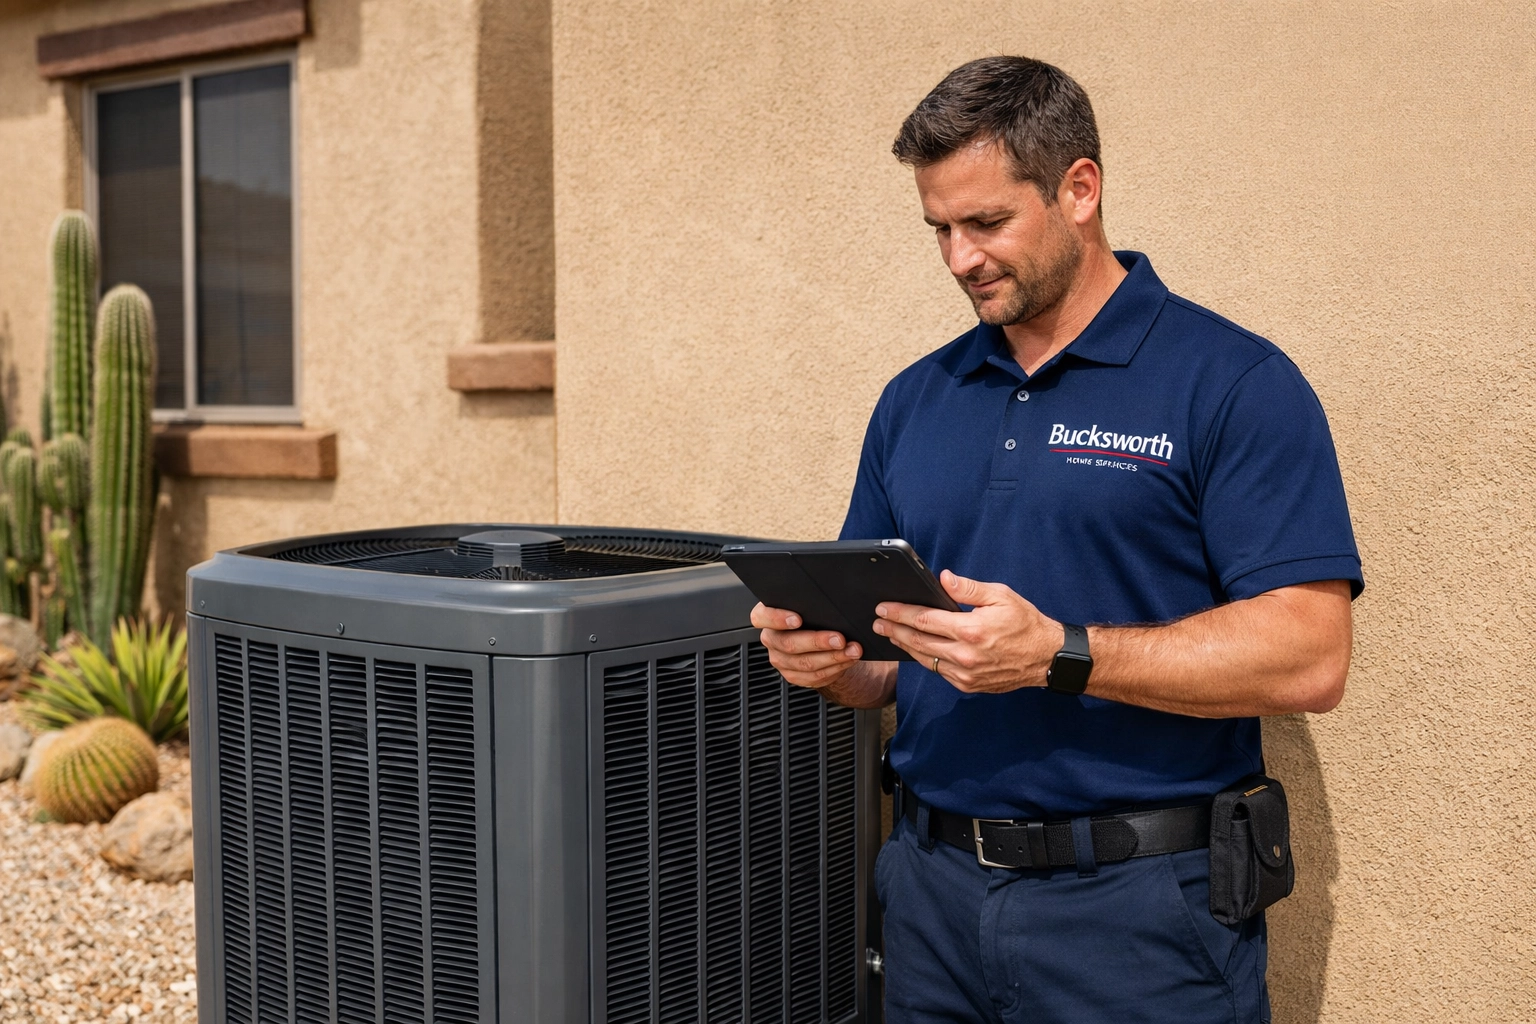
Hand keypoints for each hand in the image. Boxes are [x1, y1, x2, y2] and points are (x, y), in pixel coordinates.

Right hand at [751, 603, 864, 688]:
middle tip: (840, 638)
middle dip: (818, 641)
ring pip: (805, 663)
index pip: (761, 617)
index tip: (798, 619)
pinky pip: (814, 676)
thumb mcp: (812, 603)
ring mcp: (781, 659)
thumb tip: (833, 600)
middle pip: (789, 644)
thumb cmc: (816, 616)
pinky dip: (836, 667)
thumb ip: (813, 600)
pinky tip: (848, 659)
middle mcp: (772, 639)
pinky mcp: (794, 675)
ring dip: (834, 657)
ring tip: (853, 650)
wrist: (823, 639)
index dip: (777, 619)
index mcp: (768, 616)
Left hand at [873, 570, 1059, 693]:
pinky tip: (916, 649)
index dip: (900, 613)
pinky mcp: (968, 685)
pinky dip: (925, 659)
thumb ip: (968, 588)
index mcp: (971, 630)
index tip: (884, 608)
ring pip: (925, 659)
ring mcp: (966, 674)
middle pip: (918, 641)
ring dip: (905, 646)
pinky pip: (939, 671)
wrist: (1046, 657)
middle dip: (894, 630)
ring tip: (890, 634)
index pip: (925, 620)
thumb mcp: (1000, 596)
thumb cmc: (1025, 623)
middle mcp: (965, 655)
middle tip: (877, 622)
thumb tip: (943, 578)